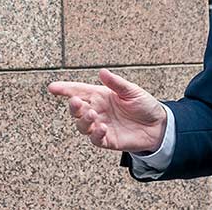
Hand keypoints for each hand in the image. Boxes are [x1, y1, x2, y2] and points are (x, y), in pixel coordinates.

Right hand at [48, 68, 167, 152]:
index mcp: (100, 95)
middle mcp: (97, 110)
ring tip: (92, 114)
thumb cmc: (144, 105)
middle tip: (76, 102)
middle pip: (77, 109)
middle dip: (73, 106)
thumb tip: (102, 72)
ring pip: (82, 125)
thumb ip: (116, 83)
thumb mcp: (132, 91)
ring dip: (84, 120)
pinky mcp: (108, 140)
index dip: (65, 89)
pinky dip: (96, 134)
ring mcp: (101, 125)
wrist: (158, 125)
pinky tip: (101, 128)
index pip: (79, 91)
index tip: (52, 88)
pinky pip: (96, 139)